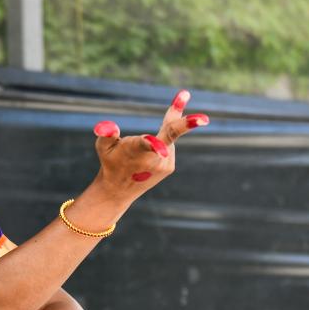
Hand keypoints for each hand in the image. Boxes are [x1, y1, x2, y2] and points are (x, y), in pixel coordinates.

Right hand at [90, 89, 207, 202]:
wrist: (119, 190)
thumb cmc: (110, 162)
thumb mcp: (103, 147)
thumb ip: (106, 135)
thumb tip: (104, 127)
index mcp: (136, 151)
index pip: (146, 145)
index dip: (152, 144)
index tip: (158, 145)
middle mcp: (154, 159)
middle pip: (170, 135)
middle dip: (187, 124)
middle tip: (205, 119)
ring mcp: (165, 163)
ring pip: (167, 138)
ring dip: (160, 134)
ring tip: (143, 150)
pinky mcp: (170, 166)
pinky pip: (169, 146)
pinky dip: (163, 142)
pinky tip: (153, 151)